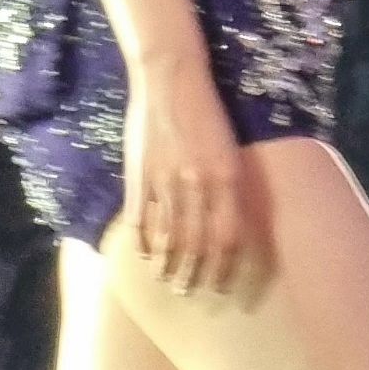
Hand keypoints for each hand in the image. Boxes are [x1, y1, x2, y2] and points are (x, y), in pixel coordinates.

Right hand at [123, 56, 247, 295]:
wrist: (171, 77)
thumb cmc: (205, 111)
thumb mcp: (227, 148)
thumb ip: (226, 187)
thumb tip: (226, 228)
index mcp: (226, 175)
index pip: (227, 238)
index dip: (223, 269)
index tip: (220, 288)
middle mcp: (199, 182)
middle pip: (196, 245)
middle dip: (193, 276)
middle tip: (188, 292)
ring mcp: (167, 179)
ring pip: (168, 237)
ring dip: (166, 265)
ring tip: (165, 280)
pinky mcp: (140, 173)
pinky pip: (141, 217)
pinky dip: (141, 241)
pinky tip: (142, 254)